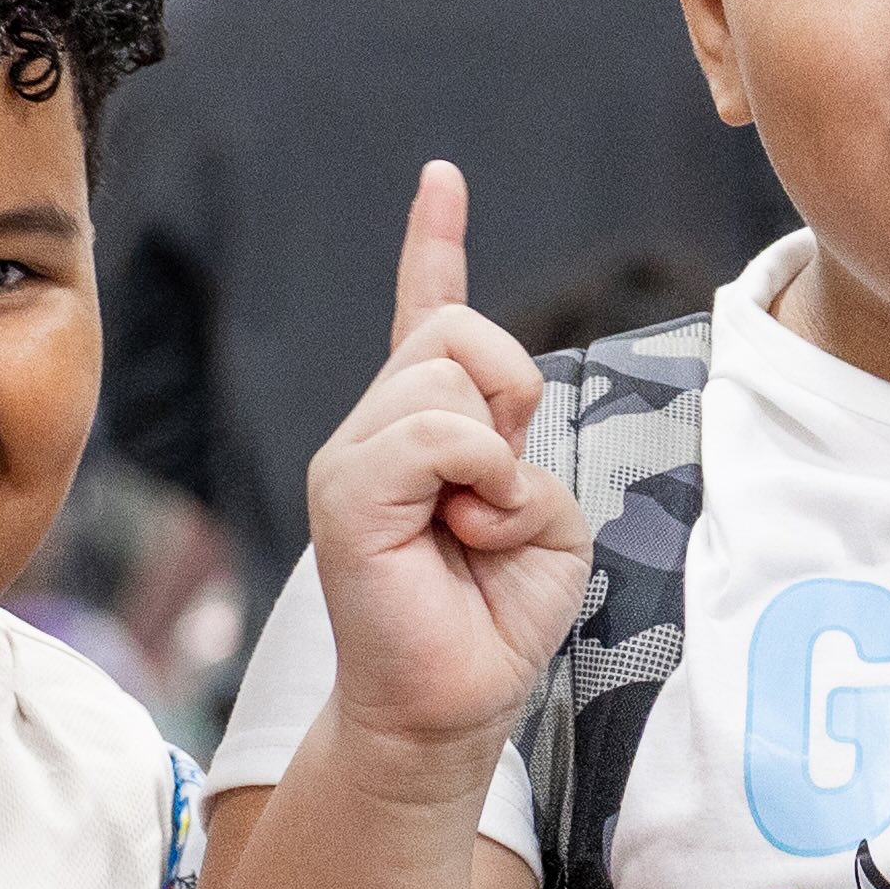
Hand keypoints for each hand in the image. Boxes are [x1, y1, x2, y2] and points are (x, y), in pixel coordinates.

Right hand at [296, 164, 585, 757]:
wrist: (446, 709)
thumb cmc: (494, 621)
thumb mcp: (543, 517)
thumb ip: (523, 449)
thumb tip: (480, 436)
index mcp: (423, 429)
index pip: (424, 313)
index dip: (434, 243)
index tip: (440, 178)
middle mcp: (375, 430)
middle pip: (457, 330)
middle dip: (511, 394)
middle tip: (497, 493)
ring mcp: (352, 455)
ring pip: (448, 373)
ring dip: (498, 450)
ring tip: (475, 526)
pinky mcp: (346, 492)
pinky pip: (436, 431)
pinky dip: (480, 475)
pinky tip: (462, 528)